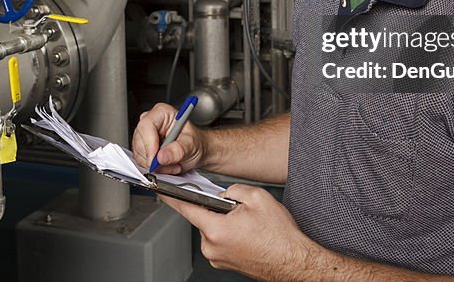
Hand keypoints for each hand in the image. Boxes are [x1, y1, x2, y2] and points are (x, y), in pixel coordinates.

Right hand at [132, 102, 207, 174]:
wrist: (197, 150)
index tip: (156, 159)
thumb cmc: (195, 142)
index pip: (146, 125)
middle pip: (140, 141)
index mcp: (162, 113)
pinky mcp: (143, 147)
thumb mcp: (191, 145)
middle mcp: (151, 121)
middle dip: (154, 158)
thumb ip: (178, 150)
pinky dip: (154, 168)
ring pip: (139, 153)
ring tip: (173, 164)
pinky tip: (167, 165)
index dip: (149, 144)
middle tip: (171, 164)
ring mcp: (144, 135)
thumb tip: (161, 157)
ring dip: (156, 165)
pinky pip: (141, 161)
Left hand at [160, 184, 314, 279]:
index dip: (171, 197)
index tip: (160, 189)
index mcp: (216, 229)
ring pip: (213, 229)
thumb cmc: (279, 236)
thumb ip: (232, 189)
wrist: (293, 261)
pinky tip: (248, 234)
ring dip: (225, 223)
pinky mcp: (225, 263)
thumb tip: (223, 194)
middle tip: (239, 210)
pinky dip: (230, 234)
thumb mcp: (257, 197)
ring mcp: (218, 258)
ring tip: (248, 226)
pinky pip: (220, 241)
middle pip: (203, 218)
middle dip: (218, 209)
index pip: (185, 208)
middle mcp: (212, 246)